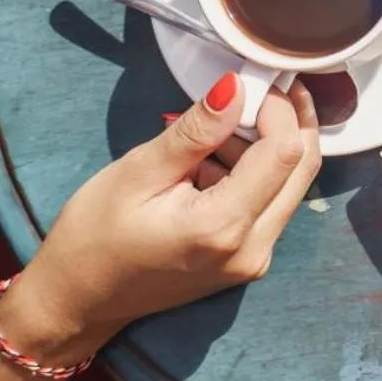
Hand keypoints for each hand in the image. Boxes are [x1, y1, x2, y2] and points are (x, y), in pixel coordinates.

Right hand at [0, 74, 322, 363]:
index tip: (257, 79)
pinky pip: (271, 205)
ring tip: (219, 126)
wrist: (79, 301)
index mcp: (224, 226)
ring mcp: (254, 260)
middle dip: (290, 122)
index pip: (285, 153)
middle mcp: (253, 249)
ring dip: (269, 148)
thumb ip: (195, 131)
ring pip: (290, 187)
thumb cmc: (94, 236)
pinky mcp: (248, 261)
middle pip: (302, 170)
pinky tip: (215, 158)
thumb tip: (237, 87)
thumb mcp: (138, 172)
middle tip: (263, 87)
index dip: (280, 109)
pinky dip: (255, 173)